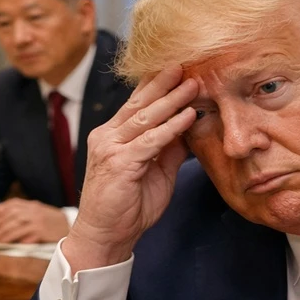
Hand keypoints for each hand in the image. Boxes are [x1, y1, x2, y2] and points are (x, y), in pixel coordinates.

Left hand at [0, 199, 69, 243]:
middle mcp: (35, 212)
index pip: (14, 204)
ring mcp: (39, 222)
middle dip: (1, 225)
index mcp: (33, 205)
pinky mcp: (43, 233)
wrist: (70, 224)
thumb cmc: (52, 220)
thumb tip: (7, 216)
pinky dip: (21, 241)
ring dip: (7, 235)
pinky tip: (15, 245)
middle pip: (14, 216)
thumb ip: (26, 212)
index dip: (3, 209)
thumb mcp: (40, 211)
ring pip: (18, 227)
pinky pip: (29, 237)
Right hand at [62, 67, 197, 271]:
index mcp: (113, 135)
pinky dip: (171, 128)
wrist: (106, 237)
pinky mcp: (119, 163)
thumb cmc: (128, 207)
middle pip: (139, 103)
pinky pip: (149, 141)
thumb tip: (189, 127)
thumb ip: (168, 148)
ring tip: (193, 84)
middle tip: (187, 63)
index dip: (157, 85)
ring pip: (144, 117)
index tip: (180, 67)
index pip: (136, 103)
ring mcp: (110, 148)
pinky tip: (187, 116)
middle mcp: (107, 136)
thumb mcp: (155, 171)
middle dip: (164, 82)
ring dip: (171, 100)